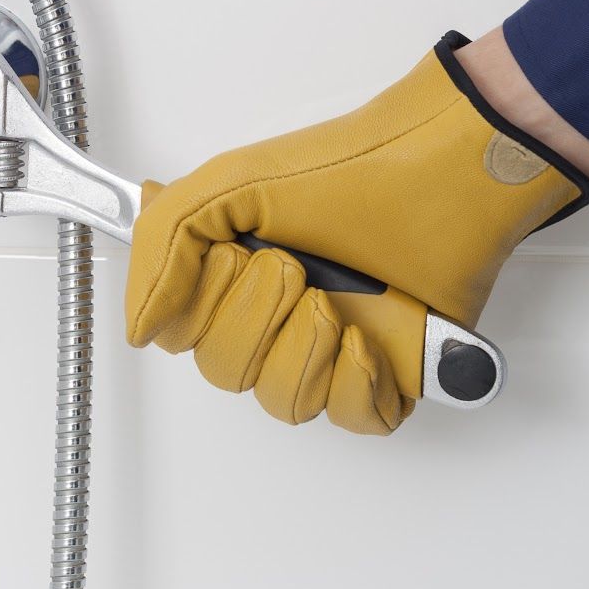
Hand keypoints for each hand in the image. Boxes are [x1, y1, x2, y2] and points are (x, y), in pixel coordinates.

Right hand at [125, 31, 588, 433]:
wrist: (446, 169)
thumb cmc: (350, 169)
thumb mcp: (230, 184)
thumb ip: (162, 245)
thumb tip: (142, 326)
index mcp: (234, 276)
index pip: (183, 336)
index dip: (200, 311)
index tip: (232, 261)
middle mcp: (277, 317)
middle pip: (227, 372)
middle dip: (255, 321)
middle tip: (291, 268)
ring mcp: (332, 349)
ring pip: (285, 401)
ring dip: (304, 351)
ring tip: (334, 301)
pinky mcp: (391, 374)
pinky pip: (353, 419)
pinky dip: (355, 384)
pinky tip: (367, 339)